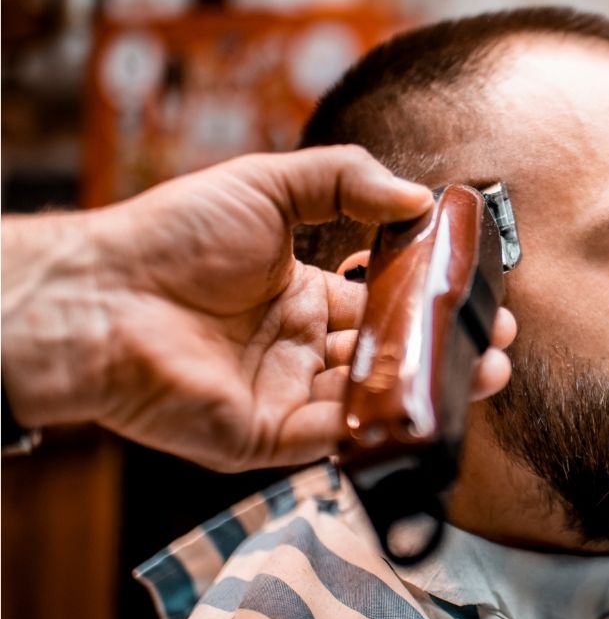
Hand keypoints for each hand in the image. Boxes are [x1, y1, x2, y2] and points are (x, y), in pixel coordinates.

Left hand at [1, 146, 516, 470]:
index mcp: (302, 294)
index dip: (429, 300)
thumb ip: (345, 180)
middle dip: (446, 350)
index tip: (477, 292)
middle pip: (388, 355)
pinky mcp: (265, 438)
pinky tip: (425, 404)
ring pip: (373, 399)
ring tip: (488, 372)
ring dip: (430, 387)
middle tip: (497, 341)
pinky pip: (334, 436)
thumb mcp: (268, 186)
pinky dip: (379, 425)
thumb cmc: (172, 236)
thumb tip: (419, 198)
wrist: (101, 294)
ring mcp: (285, 395)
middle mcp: (299, 348)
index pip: (380, 301)